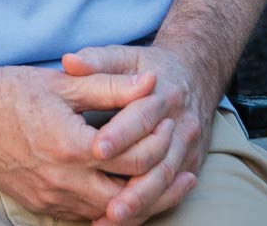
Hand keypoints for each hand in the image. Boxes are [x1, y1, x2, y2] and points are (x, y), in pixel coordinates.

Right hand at [0, 60, 168, 221]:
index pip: (136, 159)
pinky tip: (123, 194)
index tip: (170, 125)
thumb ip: (111, 86)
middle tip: (182, 169)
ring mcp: (51, 198)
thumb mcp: (64, 83)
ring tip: (163, 185)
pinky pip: (86, 217)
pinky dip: (110, 210)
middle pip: (130, 197)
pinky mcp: (41, 206)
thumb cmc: (12, 92)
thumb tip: (152, 83)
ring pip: (110, 214)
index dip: (160, 143)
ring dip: (139, 202)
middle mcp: (63, 180)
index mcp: (72, 146)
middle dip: (161, 184)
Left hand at [61, 45, 211, 222]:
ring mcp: (188, 147)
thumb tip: (69, 62)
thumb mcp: (125, 56)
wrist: (196, 74)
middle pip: (159, 160)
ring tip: (111, 218)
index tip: (96, 149)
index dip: (120, 133)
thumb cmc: (149, 67)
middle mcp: (180, 124)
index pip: (141, 116)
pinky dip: (150, 208)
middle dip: (133, 185)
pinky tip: (123, 220)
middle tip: (106, 204)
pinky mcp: (190, 163)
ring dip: (140, 204)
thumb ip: (97, 60)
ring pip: (165, 181)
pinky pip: (171, 191)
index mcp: (162, 94)